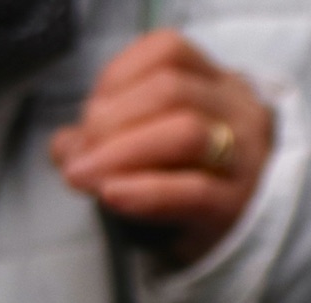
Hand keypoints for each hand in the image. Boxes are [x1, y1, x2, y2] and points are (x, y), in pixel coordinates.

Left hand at [52, 31, 273, 266]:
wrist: (244, 241)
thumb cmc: (192, 182)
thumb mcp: (153, 146)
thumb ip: (106, 138)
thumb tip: (65, 146)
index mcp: (218, 84)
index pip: (169, 51)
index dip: (118, 75)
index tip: (89, 111)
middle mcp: (239, 113)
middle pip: (172, 91)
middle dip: (111, 118)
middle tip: (79, 153)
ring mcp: (245, 160)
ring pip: (186, 133)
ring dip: (122, 151)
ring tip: (85, 175)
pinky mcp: (237, 209)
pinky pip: (193, 192)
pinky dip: (145, 191)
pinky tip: (112, 195)